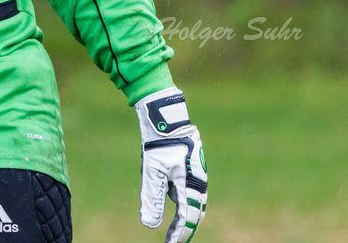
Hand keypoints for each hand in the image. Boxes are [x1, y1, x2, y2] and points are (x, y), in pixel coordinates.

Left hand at [136, 87, 206, 241]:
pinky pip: (188, 187)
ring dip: (186, 214)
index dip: (179, 232)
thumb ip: (152, 198)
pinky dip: (184, 199)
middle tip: (175, 240)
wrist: (166, 117)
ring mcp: (196, 172)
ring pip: (193, 200)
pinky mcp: (191, 165)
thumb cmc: (159, 143)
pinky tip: (174, 199)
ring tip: (177, 228)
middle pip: (195, 210)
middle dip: (186, 227)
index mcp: (191, 184)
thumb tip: (149, 225)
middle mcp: (198, 180)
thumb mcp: (152, 171)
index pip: (186, 216)